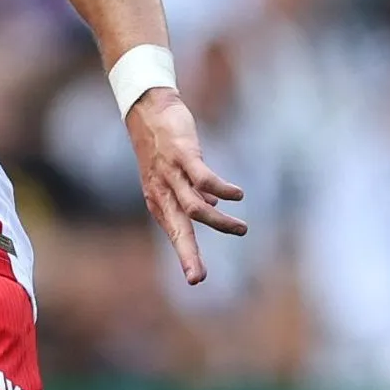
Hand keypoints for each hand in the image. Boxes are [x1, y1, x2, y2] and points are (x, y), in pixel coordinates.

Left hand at [127, 88, 247, 285]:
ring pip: (194, 207)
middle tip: (199, 277)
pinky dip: (221, 189)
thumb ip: (191, 194)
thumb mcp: (173, 175)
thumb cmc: (162, 145)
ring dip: (218, 222)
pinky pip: (203, 178)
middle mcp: (162, 192)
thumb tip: (213, 206)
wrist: (147, 109)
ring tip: (242, 229)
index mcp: (160, 201)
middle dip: (188, 254)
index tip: (196, 279)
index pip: (174, 233)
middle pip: (177, 229)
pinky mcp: (182, 154)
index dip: (185, 256)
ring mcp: (171, 174)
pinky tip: (237, 195)